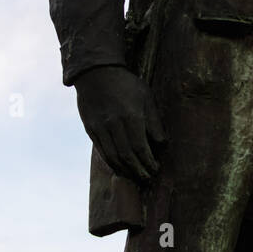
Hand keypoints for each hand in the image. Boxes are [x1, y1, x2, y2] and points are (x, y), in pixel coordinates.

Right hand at [74, 66, 166, 182]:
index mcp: (131, 116)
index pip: (140, 148)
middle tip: (147, 178)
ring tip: (134, 177)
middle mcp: (114, 124)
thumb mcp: (146, 97)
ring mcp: (100, 127)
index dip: (148, 162)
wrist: (95, 73)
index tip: (155, 169)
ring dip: (124, 170)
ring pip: (112, 157)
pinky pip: (101, 151)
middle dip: (138, 171)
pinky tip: (119, 167)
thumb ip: (154, 121)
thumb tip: (162, 144)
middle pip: (126, 156)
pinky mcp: (90, 129)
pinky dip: (111, 162)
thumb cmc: (126, 84)